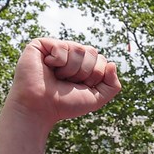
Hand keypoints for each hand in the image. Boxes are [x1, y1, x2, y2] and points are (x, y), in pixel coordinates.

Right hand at [5, 38, 120, 125]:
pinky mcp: (41, 45)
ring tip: (58, 77)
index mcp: (84, 64)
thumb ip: (112, 85)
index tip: (82, 87)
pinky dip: (58, 62)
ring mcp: (57, 48)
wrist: (41, 108)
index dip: (95, 76)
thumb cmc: (66, 104)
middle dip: (84, 72)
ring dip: (71, 70)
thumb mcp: (97, 98)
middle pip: (92, 52)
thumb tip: (112, 63)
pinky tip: (47, 67)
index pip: (102, 60)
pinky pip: (62, 47)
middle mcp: (71, 54)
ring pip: (79, 49)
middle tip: (68, 82)